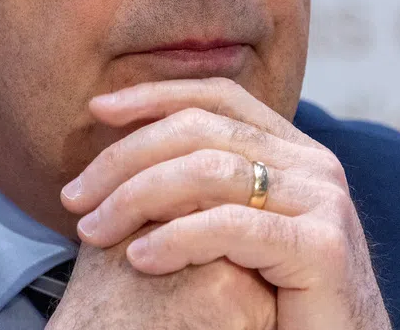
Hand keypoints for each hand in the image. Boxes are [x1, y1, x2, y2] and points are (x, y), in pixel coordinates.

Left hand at [59, 80, 391, 329]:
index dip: (154, 95)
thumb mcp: (231, 232)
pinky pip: (231, 227)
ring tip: (92, 231)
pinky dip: (175, 238)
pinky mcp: (323, 247)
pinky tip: (138, 259)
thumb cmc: (275, 303)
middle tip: (75, 197)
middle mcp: (314, 164)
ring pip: (208, 171)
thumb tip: (117, 162)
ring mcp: (324, 201)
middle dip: (124, 158)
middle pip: (201, 130)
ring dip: (136, 198)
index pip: (217, 96)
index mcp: (293, 150)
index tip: (97, 110)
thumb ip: (198, 190)